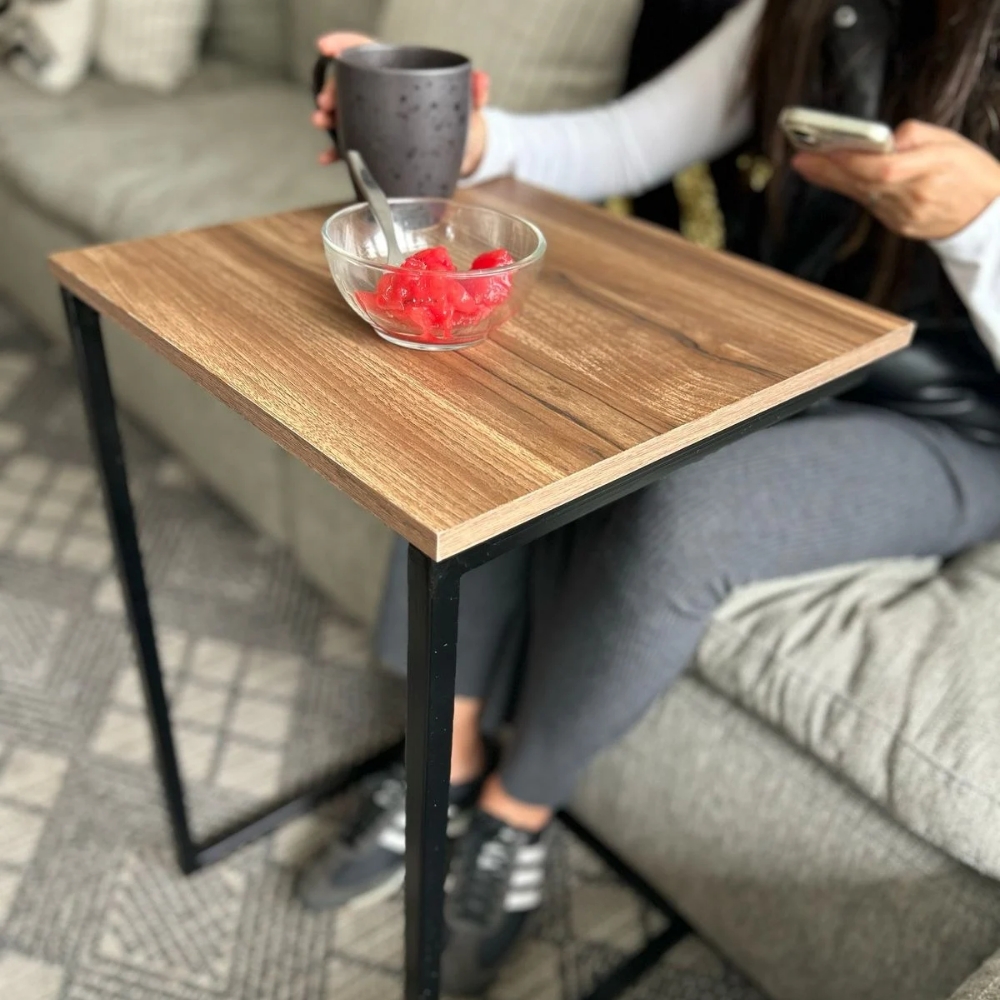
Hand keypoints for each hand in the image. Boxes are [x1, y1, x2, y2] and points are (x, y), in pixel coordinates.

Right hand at [312, 32, 490, 175]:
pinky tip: (327, 159)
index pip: (369, 52)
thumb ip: (475, 91)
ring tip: (321, 123)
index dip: (345, 45)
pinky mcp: (377, 147)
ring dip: (328, 118)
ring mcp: (378, 121)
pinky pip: (353, 148)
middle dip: (331, 89)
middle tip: (326, 104)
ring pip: (346, 114)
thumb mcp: (469, 104)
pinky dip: (338, 154)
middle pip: (350, 84)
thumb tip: (482, 81)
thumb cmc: (464, 120)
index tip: (325, 47)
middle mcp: (384, 97)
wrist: (464, 153)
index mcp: (402, 76)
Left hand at [791, 120, 999, 240]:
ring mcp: (904, 216)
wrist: (987, 214)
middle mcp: (914, 197)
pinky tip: (835, 178)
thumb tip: (881, 137)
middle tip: (801, 158)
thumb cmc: (969, 170)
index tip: (824, 150)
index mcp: (931, 169)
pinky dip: (853, 190)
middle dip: (829, 169)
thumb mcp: (950, 141)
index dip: (850, 160)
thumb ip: (913, 135)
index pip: (882, 168)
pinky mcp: (899, 226)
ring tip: (809, 164)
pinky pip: (870, 205)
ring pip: (862, 195)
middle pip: (863, 183)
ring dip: (834, 179)